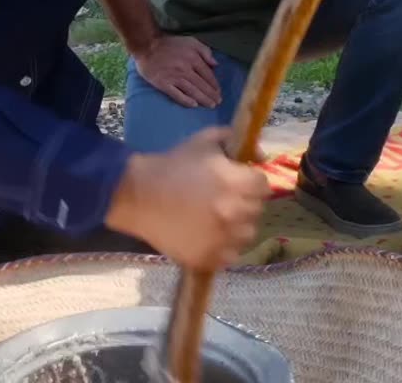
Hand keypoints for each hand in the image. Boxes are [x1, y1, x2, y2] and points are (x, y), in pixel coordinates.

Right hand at [106, 127, 268, 269]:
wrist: (138, 195)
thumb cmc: (173, 165)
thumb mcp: (204, 142)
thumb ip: (235, 142)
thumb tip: (260, 155)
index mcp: (238, 183)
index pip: (263, 185)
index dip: (251, 183)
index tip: (239, 183)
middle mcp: (235, 212)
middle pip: (256, 210)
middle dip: (244, 203)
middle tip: (226, 200)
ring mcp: (222, 238)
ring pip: (247, 235)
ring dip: (237, 227)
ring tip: (219, 220)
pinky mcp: (208, 258)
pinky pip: (230, 255)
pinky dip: (224, 248)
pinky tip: (210, 237)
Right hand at [133, 35, 220, 107]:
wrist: (147, 46)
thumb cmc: (170, 44)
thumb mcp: (191, 41)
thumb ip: (205, 51)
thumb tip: (215, 64)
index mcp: (193, 59)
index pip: (208, 75)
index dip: (214, 85)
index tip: (218, 92)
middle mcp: (185, 69)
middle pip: (202, 85)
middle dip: (211, 95)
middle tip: (217, 102)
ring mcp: (174, 78)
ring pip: (192, 91)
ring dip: (203, 99)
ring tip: (210, 105)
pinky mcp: (163, 84)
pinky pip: (177, 95)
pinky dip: (186, 101)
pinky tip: (193, 105)